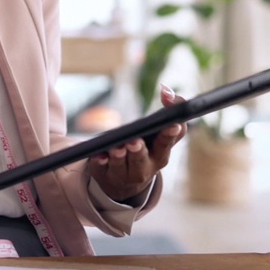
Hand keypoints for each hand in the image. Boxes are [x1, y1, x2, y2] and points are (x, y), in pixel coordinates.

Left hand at [88, 85, 186, 202]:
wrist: (128, 180)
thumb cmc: (149, 148)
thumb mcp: (161, 131)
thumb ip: (170, 109)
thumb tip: (165, 89)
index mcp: (161, 155)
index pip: (167, 143)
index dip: (169, 134)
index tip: (172, 124)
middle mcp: (145, 168)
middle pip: (141, 159)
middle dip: (138, 151)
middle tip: (134, 141)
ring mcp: (124, 175)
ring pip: (120, 166)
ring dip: (118, 157)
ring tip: (116, 148)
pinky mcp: (105, 175)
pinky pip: (101, 169)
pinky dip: (100, 162)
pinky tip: (98, 156)